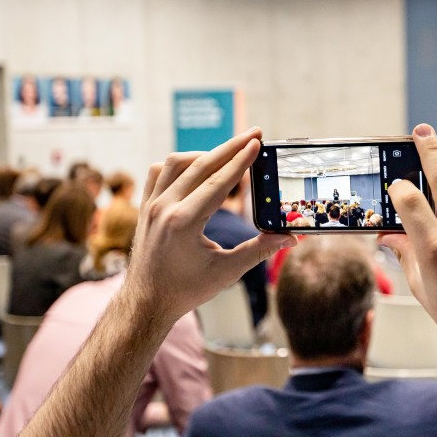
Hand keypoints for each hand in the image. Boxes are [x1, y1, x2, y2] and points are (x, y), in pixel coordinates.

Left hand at [125, 128, 295, 320]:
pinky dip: (180, 164)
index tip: (256, 142)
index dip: (241, 160)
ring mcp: (151, 205)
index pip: (218, 181)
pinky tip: (197, 167)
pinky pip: (159, 172)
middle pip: (201, 164)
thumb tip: (291, 237)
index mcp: (184, 222)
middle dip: (230, 147)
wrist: (147, 303)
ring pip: (177, 162)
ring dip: (205, 154)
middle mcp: (164, 208)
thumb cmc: (187, 290)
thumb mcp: (227, 272)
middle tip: (254, 134)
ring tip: (229, 154)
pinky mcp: (145, 206)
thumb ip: (260, 250)